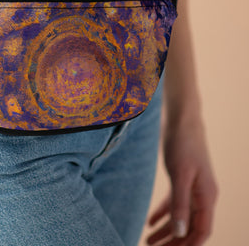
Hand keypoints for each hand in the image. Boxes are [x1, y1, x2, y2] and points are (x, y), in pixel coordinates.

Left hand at [146, 112, 218, 245]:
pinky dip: (163, 213)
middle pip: (189, 227)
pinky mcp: (182, 178)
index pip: (201, 231)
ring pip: (180, 216)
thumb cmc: (183, 144)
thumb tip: (181, 233)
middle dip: (173, 242)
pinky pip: (174, 202)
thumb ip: (180, 203)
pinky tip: (150, 222)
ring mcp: (192, 187)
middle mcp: (202, 194)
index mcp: (207, 196)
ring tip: (148, 241)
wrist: (182, 120)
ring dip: (166, 231)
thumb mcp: (180, 174)